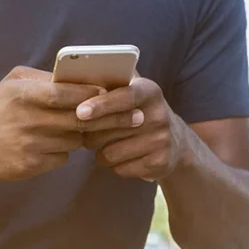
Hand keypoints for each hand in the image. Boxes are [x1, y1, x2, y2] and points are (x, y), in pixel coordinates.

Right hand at [0, 66, 142, 180]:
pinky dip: (64, 151)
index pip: (69, 94)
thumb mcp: (14, 83)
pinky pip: (62, 157)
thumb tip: (83, 77)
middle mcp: (27, 120)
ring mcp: (29, 145)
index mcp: (24, 95)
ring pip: (75, 140)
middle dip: (112, 119)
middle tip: (137, 117)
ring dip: (86, 135)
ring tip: (98, 130)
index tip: (118, 94)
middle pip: (80, 120)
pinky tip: (56, 145)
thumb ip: (45, 79)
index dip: (96, 95)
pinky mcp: (30, 166)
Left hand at [75, 77, 190, 180]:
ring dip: (100, 152)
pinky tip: (122, 157)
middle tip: (84, 130)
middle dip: (89, 132)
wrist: (176, 143)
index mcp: (149, 91)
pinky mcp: (159, 163)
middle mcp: (159, 114)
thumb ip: (110, 83)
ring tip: (107, 144)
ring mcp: (161, 140)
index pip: (124, 97)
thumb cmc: (140, 113)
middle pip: (109, 129)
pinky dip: (113, 165)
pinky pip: (119, 169)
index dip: (100, 105)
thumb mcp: (133, 91)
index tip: (80, 112)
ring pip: (110, 153)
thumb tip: (72, 79)